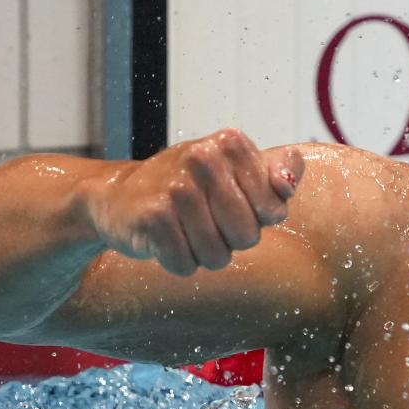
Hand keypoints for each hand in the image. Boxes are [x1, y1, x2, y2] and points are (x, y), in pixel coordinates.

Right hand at [87, 129, 302, 275]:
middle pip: (247, 237)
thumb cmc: (191, 186)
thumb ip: (280, 170)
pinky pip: (186, 265)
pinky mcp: (152, 217)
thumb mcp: (238, 167)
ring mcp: (176, 187)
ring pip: (217, 257)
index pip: (273, 211)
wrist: (121, 195)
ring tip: (185, 230)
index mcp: (231, 143)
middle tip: (206, 220)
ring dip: (203, 254)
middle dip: (230, 240)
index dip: (256, 220)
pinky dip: (178, 262)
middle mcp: (203, 158)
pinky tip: (165, 240)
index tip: (233, 204)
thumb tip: (287, 186)